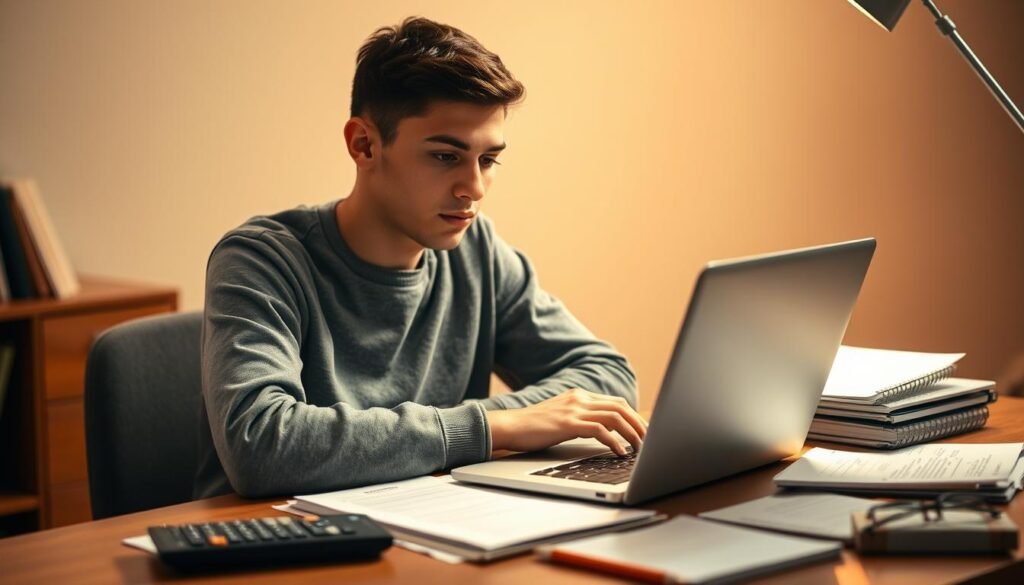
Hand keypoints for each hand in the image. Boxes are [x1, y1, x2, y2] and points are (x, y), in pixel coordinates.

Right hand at [486, 389, 646, 455]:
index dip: (634, 417)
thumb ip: (581, 419)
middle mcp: (579, 398)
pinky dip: (614, 441)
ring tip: (640, 449)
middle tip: (649, 441)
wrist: (509, 426)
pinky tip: (619, 452)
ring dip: (631, 433)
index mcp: (579, 396)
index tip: (645, 432)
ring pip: (615, 417)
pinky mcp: (568, 423)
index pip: (616, 403)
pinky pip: (600, 430)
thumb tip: (605, 433)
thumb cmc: (533, 428)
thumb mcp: (561, 418)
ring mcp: (574, 409)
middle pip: (620, 407)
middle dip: (639, 425)